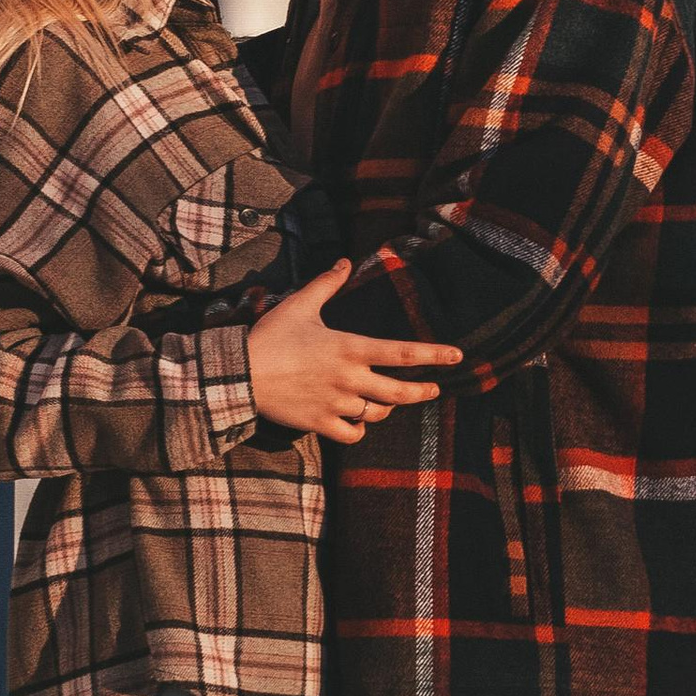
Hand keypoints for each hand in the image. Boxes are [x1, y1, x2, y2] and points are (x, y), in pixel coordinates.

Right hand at [245, 261, 460, 443]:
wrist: (239, 375)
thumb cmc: (270, 336)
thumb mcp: (300, 304)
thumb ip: (327, 284)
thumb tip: (344, 261)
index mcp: (350, 347)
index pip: (403, 353)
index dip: (434, 356)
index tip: (457, 357)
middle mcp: (350, 378)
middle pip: (400, 392)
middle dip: (423, 392)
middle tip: (434, 390)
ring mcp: (336, 403)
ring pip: (377, 413)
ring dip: (387, 408)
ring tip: (388, 401)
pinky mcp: (319, 423)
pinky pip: (352, 434)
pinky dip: (359, 428)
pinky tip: (357, 420)